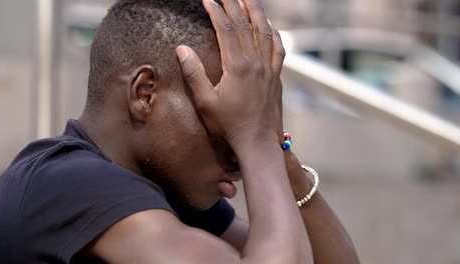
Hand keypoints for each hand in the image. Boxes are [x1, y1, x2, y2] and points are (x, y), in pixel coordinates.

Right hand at [176, 0, 285, 149]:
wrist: (258, 144)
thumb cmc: (229, 126)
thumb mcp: (205, 102)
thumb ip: (194, 73)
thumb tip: (181, 48)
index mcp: (237, 66)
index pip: (226, 29)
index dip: (216, 11)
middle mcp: (256, 63)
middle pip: (246, 25)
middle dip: (235, 5)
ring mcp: (269, 69)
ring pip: (264, 32)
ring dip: (256, 12)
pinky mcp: (276, 77)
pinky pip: (278, 49)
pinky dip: (274, 34)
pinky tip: (270, 27)